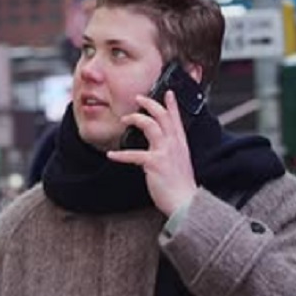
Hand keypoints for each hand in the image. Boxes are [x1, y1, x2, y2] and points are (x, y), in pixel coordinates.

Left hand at [107, 88, 197, 215]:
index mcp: (181, 144)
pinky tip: (111, 155)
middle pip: (162, 115)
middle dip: (149, 103)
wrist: (185, 203)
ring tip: (124, 120)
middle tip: (138, 98)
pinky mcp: (154, 163)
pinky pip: (133, 154)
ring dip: (135, 119)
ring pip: (149, 125)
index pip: (176, 119)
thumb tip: (157, 151)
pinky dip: (120, 155)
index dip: (172, 104)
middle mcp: (174, 144)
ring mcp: (165, 152)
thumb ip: (171, 154)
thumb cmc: (180, 187)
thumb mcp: (180, 165)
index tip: (168, 93)